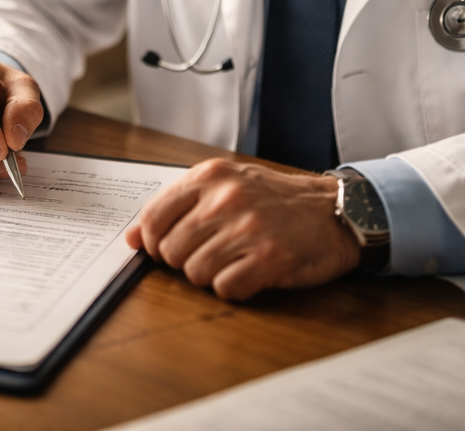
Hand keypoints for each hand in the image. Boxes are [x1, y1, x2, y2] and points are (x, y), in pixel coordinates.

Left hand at [125, 158, 359, 300]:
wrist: (333, 209)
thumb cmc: (274, 200)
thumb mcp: (224, 186)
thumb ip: (177, 206)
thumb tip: (131, 238)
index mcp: (210, 175)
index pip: (152, 217)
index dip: (151, 242)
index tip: (162, 248)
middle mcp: (226, 198)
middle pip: (170, 250)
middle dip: (184, 260)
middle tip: (212, 252)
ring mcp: (248, 228)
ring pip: (195, 273)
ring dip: (210, 275)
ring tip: (234, 259)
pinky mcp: (269, 258)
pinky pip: (225, 289)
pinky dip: (234, 287)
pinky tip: (250, 271)